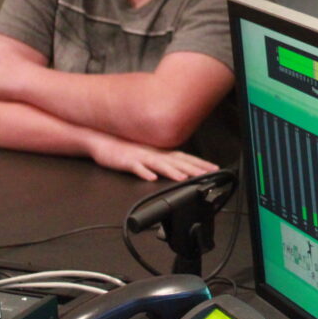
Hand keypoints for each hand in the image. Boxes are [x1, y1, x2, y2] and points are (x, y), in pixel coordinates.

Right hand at [87, 135, 218, 181]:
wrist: (103, 140)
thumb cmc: (126, 149)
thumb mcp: (148, 155)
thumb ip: (163, 161)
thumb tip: (179, 168)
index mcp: (161, 153)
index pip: (185, 158)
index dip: (200, 164)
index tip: (215, 169)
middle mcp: (155, 154)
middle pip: (177, 161)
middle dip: (194, 168)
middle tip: (208, 174)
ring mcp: (141, 157)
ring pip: (159, 164)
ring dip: (172, 171)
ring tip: (183, 177)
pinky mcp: (127, 162)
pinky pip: (136, 168)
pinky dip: (144, 172)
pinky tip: (151, 178)